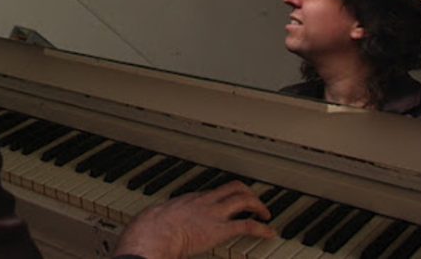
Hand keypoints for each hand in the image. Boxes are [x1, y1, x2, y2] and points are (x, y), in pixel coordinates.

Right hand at [113, 181, 274, 258]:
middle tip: (256, 203)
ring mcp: (214, 214)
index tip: (232, 201)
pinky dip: (262, 228)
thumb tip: (157, 225)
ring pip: (244, 200)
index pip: (215, 191)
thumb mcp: (158, 217)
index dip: (228, 195)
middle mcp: (205, 201)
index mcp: (191, 198)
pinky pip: (247, 225)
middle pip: (234, 187)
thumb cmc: (151, 228)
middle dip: (249, 193)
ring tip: (266, 215)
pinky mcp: (221, 229)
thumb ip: (165, 218)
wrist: (154, 231)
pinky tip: (269, 233)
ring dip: (259, 206)